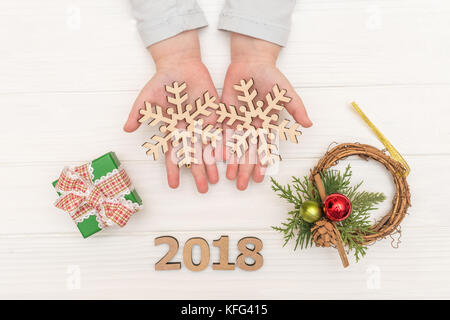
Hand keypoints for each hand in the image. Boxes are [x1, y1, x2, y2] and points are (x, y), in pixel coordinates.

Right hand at [124, 30, 218, 192]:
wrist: (179, 65)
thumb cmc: (161, 81)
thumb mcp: (147, 98)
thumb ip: (138, 113)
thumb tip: (126, 129)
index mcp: (172, 128)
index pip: (172, 153)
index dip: (173, 169)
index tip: (173, 185)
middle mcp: (188, 129)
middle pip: (193, 154)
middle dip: (197, 172)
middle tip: (202, 190)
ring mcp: (202, 122)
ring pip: (208, 146)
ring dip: (211, 163)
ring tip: (215, 180)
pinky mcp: (214, 112)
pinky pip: (220, 130)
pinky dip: (223, 143)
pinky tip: (226, 157)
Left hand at [221, 33, 312, 189]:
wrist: (251, 62)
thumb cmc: (271, 76)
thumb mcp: (286, 93)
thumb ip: (296, 108)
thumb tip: (309, 124)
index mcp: (266, 124)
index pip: (264, 148)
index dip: (262, 164)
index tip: (259, 179)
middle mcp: (252, 126)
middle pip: (248, 152)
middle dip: (244, 169)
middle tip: (241, 185)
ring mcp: (238, 121)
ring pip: (233, 146)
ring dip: (231, 162)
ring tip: (227, 178)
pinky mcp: (225, 114)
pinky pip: (220, 132)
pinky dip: (218, 144)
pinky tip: (215, 158)